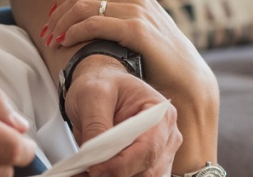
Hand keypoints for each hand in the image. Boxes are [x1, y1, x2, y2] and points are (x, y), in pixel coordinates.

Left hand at [44, 0, 220, 173]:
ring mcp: (137, 9)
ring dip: (61, 23)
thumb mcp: (150, 20)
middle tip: (47, 32)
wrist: (185, 80)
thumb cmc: (162, 54)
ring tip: (53, 40)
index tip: (52, 18)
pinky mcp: (136, 29)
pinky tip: (65, 43)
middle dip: (58, 12)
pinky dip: (73, 32)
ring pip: (83, 6)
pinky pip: (93, 23)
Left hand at [63, 59, 181, 176]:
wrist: (104, 85)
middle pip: (147, 170)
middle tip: (86, 171)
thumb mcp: (93, 94)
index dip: (122, 164)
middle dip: (115, 174)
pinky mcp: (147, 166)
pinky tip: (97, 173)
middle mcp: (166, 137)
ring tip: (87, 171)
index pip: (148, 148)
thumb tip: (96, 156)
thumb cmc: (105, 84)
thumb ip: (96, 124)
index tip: (95, 169)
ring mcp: (160, 154)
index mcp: (161, 115)